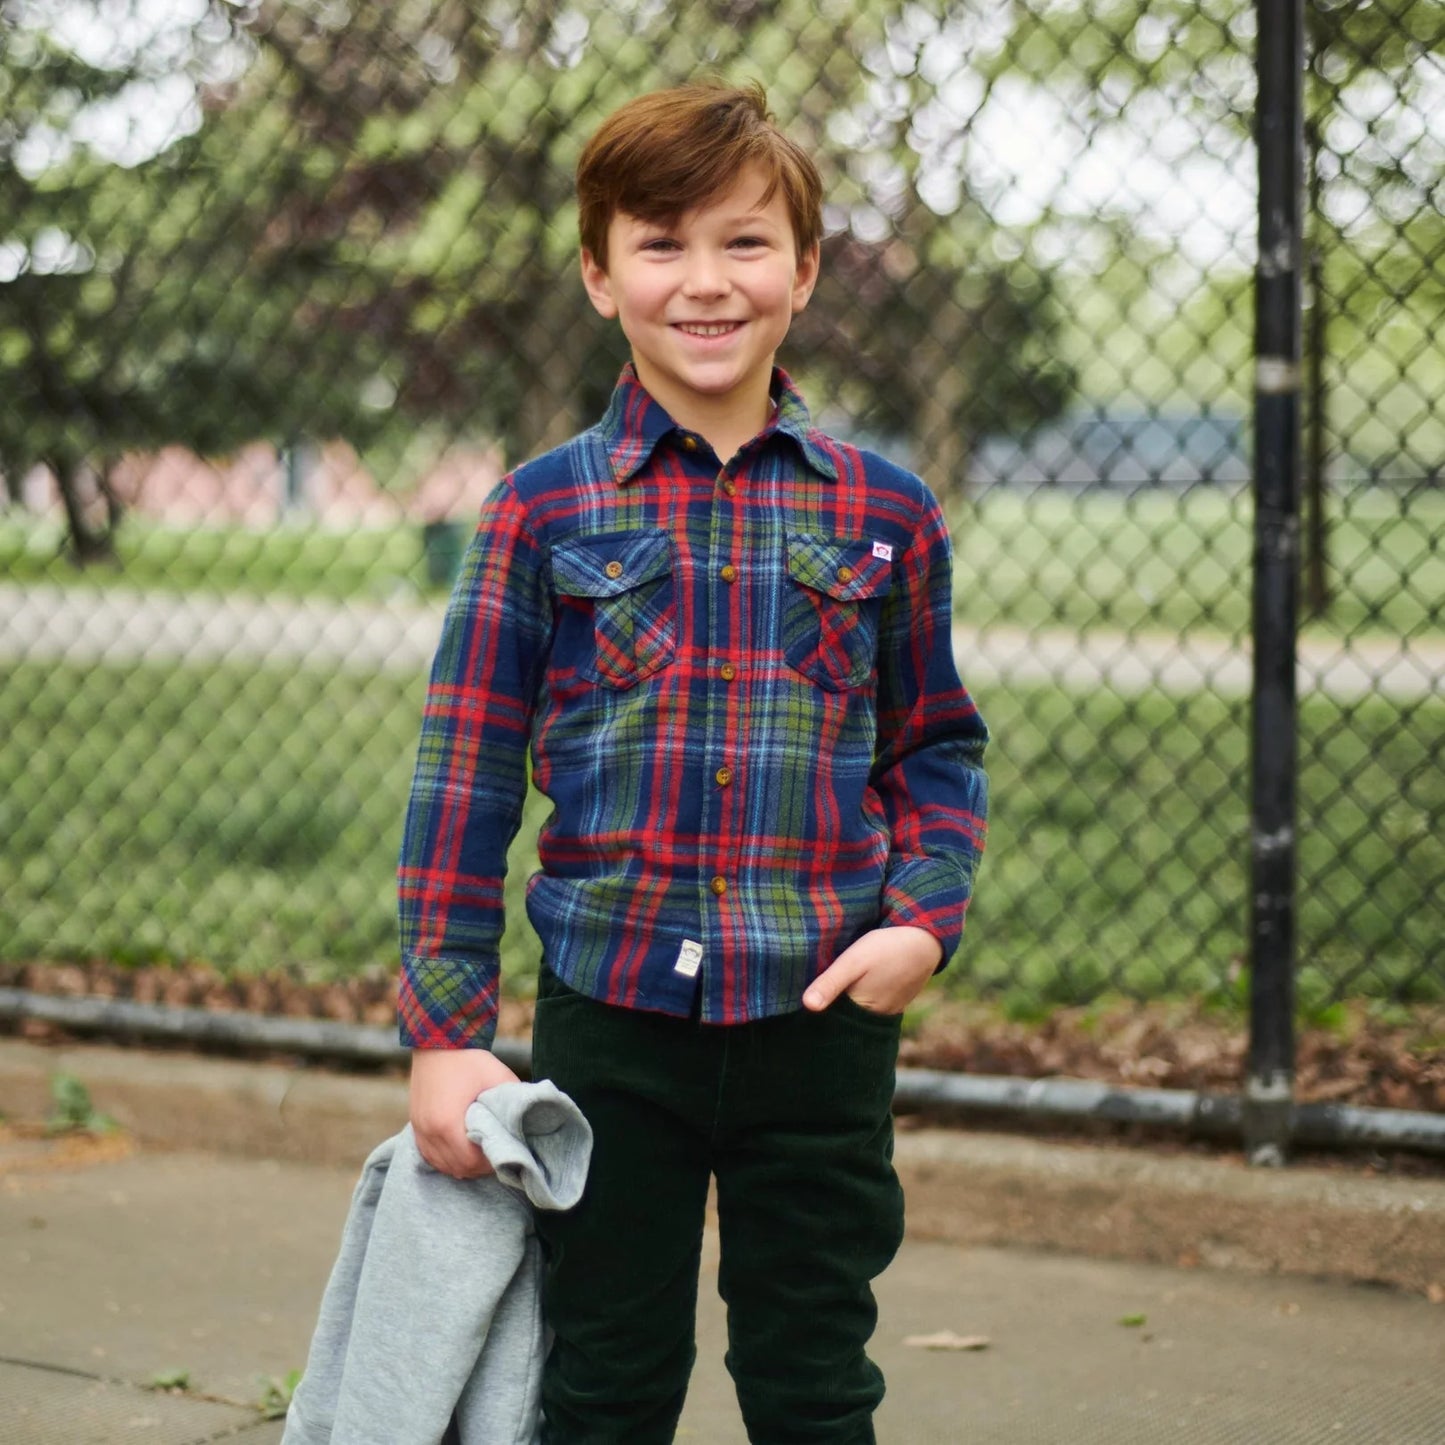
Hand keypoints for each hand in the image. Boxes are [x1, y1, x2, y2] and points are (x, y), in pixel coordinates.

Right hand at [409, 1048, 520, 1178]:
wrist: (438, 1040)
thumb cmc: (469, 1059)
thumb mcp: (498, 1078)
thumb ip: (514, 1102)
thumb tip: (532, 1120)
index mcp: (448, 1123)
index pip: (470, 1162)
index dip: (488, 1164)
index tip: (502, 1155)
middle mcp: (429, 1131)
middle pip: (456, 1168)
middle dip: (477, 1167)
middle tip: (494, 1157)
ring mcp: (419, 1128)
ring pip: (441, 1164)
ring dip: (460, 1164)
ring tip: (479, 1155)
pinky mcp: (415, 1123)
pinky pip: (429, 1154)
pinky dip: (445, 1157)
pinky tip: (459, 1151)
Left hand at [802, 926, 942, 1015]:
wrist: (925, 940)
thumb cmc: (887, 948)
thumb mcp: (853, 961)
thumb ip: (830, 983)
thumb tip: (807, 1006)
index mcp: (861, 1011)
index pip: (830, 1022)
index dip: (814, 1016)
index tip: (797, 1007)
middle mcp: (874, 1017)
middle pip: (843, 1018)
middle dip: (828, 1010)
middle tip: (807, 998)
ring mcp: (887, 1010)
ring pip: (857, 1012)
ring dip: (844, 1004)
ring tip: (826, 990)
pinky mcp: (894, 1000)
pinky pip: (870, 1004)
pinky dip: (860, 998)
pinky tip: (853, 986)